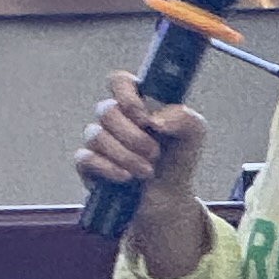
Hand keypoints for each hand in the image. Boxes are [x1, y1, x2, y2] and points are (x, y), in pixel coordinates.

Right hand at [73, 69, 208, 206]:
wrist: (167, 196)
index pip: (119, 81)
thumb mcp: (193, 134)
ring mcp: (98, 140)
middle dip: (133, 136)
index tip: (144, 117)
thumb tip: (156, 120)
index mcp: (137, 103)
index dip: (126, 94)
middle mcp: (114, 118)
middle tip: (155, 153)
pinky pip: (85, 157)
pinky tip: (126, 177)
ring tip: (147, 171)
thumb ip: (184, 118)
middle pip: (106, 110)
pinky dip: (108, 168)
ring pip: (96, 135)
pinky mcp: (87, 164)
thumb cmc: (177, 158)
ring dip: (126, 155)